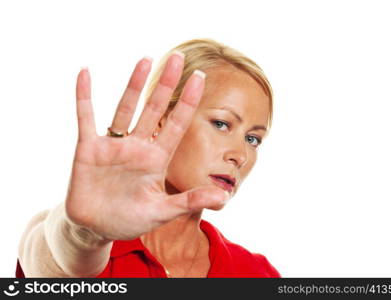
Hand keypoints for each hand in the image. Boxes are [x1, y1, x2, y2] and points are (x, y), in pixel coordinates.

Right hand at [65, 53, 227, 240]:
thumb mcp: (162, 212)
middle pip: (154, 109)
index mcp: (157, 159)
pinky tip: (85, 73)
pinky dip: (84, 96)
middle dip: (166, 84)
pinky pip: (86, 117)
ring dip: (134, 84)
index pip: (177, 124)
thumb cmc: (130, 220)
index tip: (200, 78)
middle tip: (177, 57)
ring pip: (125, 108)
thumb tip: (224, 197)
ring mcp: (113, 145)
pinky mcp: (88, 149)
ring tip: (146, 59)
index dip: (188, 102)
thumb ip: (189, 201)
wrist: (96, 228)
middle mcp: (138, 146)